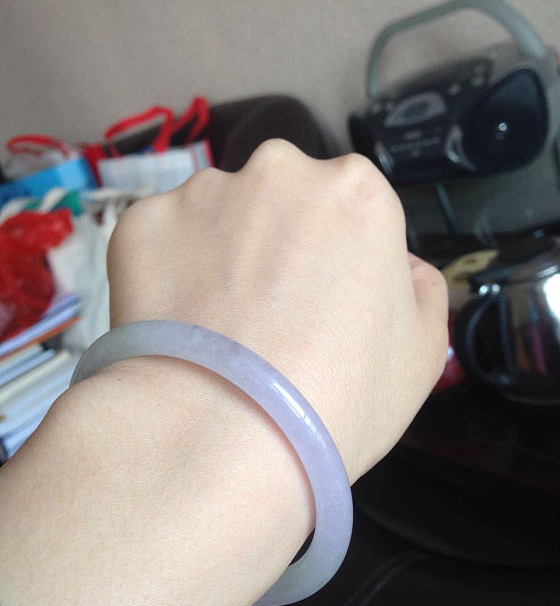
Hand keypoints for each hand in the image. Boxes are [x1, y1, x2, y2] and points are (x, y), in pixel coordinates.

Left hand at [108, 139, 447, 482]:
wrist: (224, 435)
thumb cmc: (342, 395)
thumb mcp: (424, 351)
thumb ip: (423, 288)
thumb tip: (403, 265)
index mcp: (355, 190)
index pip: (349, 210)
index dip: (337, 260)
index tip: (321, 305)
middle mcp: (279, 169)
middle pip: (282, 201)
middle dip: (277, 242)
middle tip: (266, 314)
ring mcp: (204, 192)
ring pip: (218, 217)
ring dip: (220, 254)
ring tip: (214, 328)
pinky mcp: (142, 221)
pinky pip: (162, 241)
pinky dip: (166, 272)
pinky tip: (174, 325)